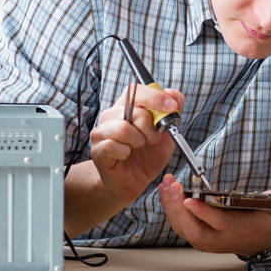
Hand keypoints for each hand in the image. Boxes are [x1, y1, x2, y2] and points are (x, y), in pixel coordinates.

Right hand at [89, 83, 184, 204]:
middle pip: (135, 111)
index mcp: (127, 107)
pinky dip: (125, 152)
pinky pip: (112, 145)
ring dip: (138, 141)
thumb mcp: (167, 134)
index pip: (136, 90)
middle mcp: (112, 116)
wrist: (133, 181)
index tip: (172, 107)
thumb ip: (172, 113)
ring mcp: (102, 132)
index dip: (155, 97)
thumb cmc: (147, 156)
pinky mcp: (97, 150)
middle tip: (152, 139)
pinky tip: (126, 156)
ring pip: (123, 128)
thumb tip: (174, 94)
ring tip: (139, 147)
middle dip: (151, 129)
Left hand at [158, 173, 270, 254]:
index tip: (189, 198)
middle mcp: (216, 238)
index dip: (202, 211)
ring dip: (170, 206)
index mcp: (235, 231)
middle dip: (178, 208)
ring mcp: (204, 239)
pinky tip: (166, 191)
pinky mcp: (196, 235)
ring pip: (182, 226)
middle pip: (192, 227)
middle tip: (171, 187)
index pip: (217, 222)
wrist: (259, 239)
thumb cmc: (265, 222)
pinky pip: (179, 224)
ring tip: (166, 185)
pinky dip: (170, 209)